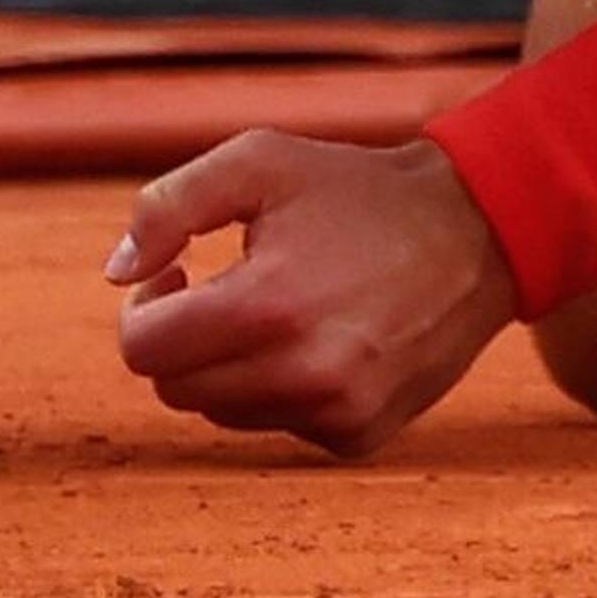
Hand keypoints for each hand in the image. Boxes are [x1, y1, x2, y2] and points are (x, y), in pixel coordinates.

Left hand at [108, 131, 517, 456]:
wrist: (479, 230)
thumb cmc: (359, 192)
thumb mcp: (261, 162)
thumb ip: (169, 206)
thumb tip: (117, 275)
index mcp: (267, 305)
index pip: (143, 349)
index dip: (144, 308)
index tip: (177, 277)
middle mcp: (302, 373)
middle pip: (177, 388)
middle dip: (184, 339)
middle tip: (220, 292)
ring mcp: (336, 411)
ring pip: (224, 412)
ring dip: (233, 367)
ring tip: (282, 310)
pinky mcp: (361, 435)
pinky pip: (280, 427)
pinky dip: (284, 390)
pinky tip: (323, 340)